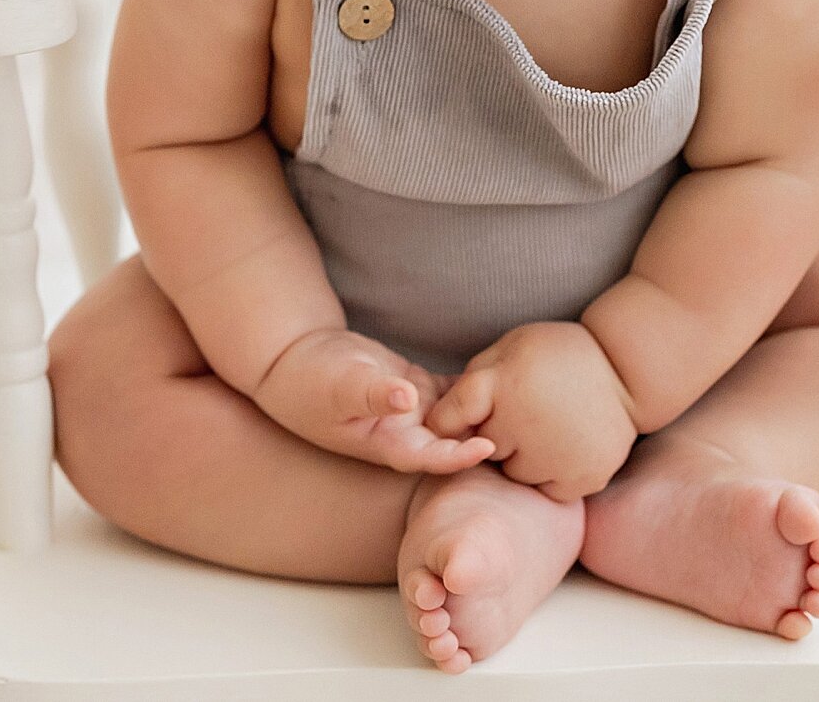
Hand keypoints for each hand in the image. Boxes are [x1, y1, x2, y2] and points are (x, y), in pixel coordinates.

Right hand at [249, 326, 498, 474]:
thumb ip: (373, 395)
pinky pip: (452, 392)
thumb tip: (407, 399)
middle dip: (486, 436)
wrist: (294, 360)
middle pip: (454, 442)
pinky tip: (498, 374)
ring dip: (485, 412)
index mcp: (388, 444)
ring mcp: (413, 412)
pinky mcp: (416, 388)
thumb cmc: (311, 380)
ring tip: (522, 397)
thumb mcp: (340, 387)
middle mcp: (405, 434)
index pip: (432, 457)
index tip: (489, 446)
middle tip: (524, 423)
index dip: (460, 455)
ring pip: (458, 418)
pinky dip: (473, 388)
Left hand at [424, 322, 639, 500]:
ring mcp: (556, 456)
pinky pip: (548, 490)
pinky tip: (565, 446)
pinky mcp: (582, 478)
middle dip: (494, 436)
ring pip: (515, 475)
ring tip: (547, 429)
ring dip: (523, 459)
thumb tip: (440, 418)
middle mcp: (525, 424)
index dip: (448, 421)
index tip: (459, 420)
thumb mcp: (509, 348)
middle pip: (482, 451)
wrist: (626, 369)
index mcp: (503, 386)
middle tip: (522, 415)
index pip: (448, 420)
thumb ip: (473, 380)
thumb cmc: (559, 355)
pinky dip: (552, 475)